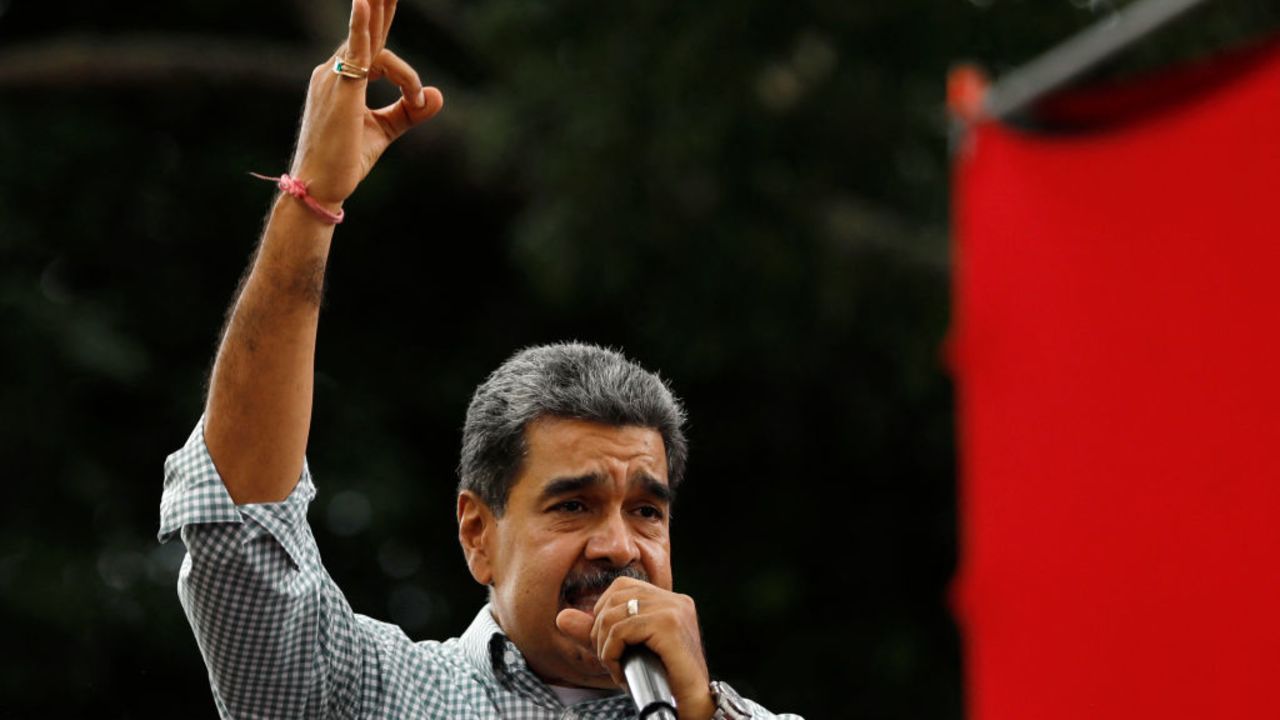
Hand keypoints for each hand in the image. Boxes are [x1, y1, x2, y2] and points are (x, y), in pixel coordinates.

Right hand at [290, 0, 443, 206]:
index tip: (418, 100)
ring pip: (369, 41)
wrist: (321, 186)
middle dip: (379, 4)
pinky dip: (362, 28)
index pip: (373, 50)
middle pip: (364, 29)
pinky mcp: (341, 90)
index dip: (401, 65)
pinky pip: (355, 52)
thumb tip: (438, 95)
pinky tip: (365, 4)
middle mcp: (333, 72)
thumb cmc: (344, 160)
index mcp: (342, 79)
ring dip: (380, 13)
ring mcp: (334, 78)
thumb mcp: (383, 131)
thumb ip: (409, 111)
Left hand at [557, 577, 714, 719]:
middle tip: (607, 658)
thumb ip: (595, 633)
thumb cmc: (662, 683)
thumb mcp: (623, 652)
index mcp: (671, 601)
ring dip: (604, 644)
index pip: (622, 586)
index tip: (607, 645)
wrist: (691, 708)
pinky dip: (612, 652)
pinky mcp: (669, 624)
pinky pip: (623, 629)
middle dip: (600, 628)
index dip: (603, 613)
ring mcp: (675, 609)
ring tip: (614, 667)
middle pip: (615, 595)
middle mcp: (676, 600)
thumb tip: (562, 617)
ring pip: (616, 612)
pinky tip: (619, 671)